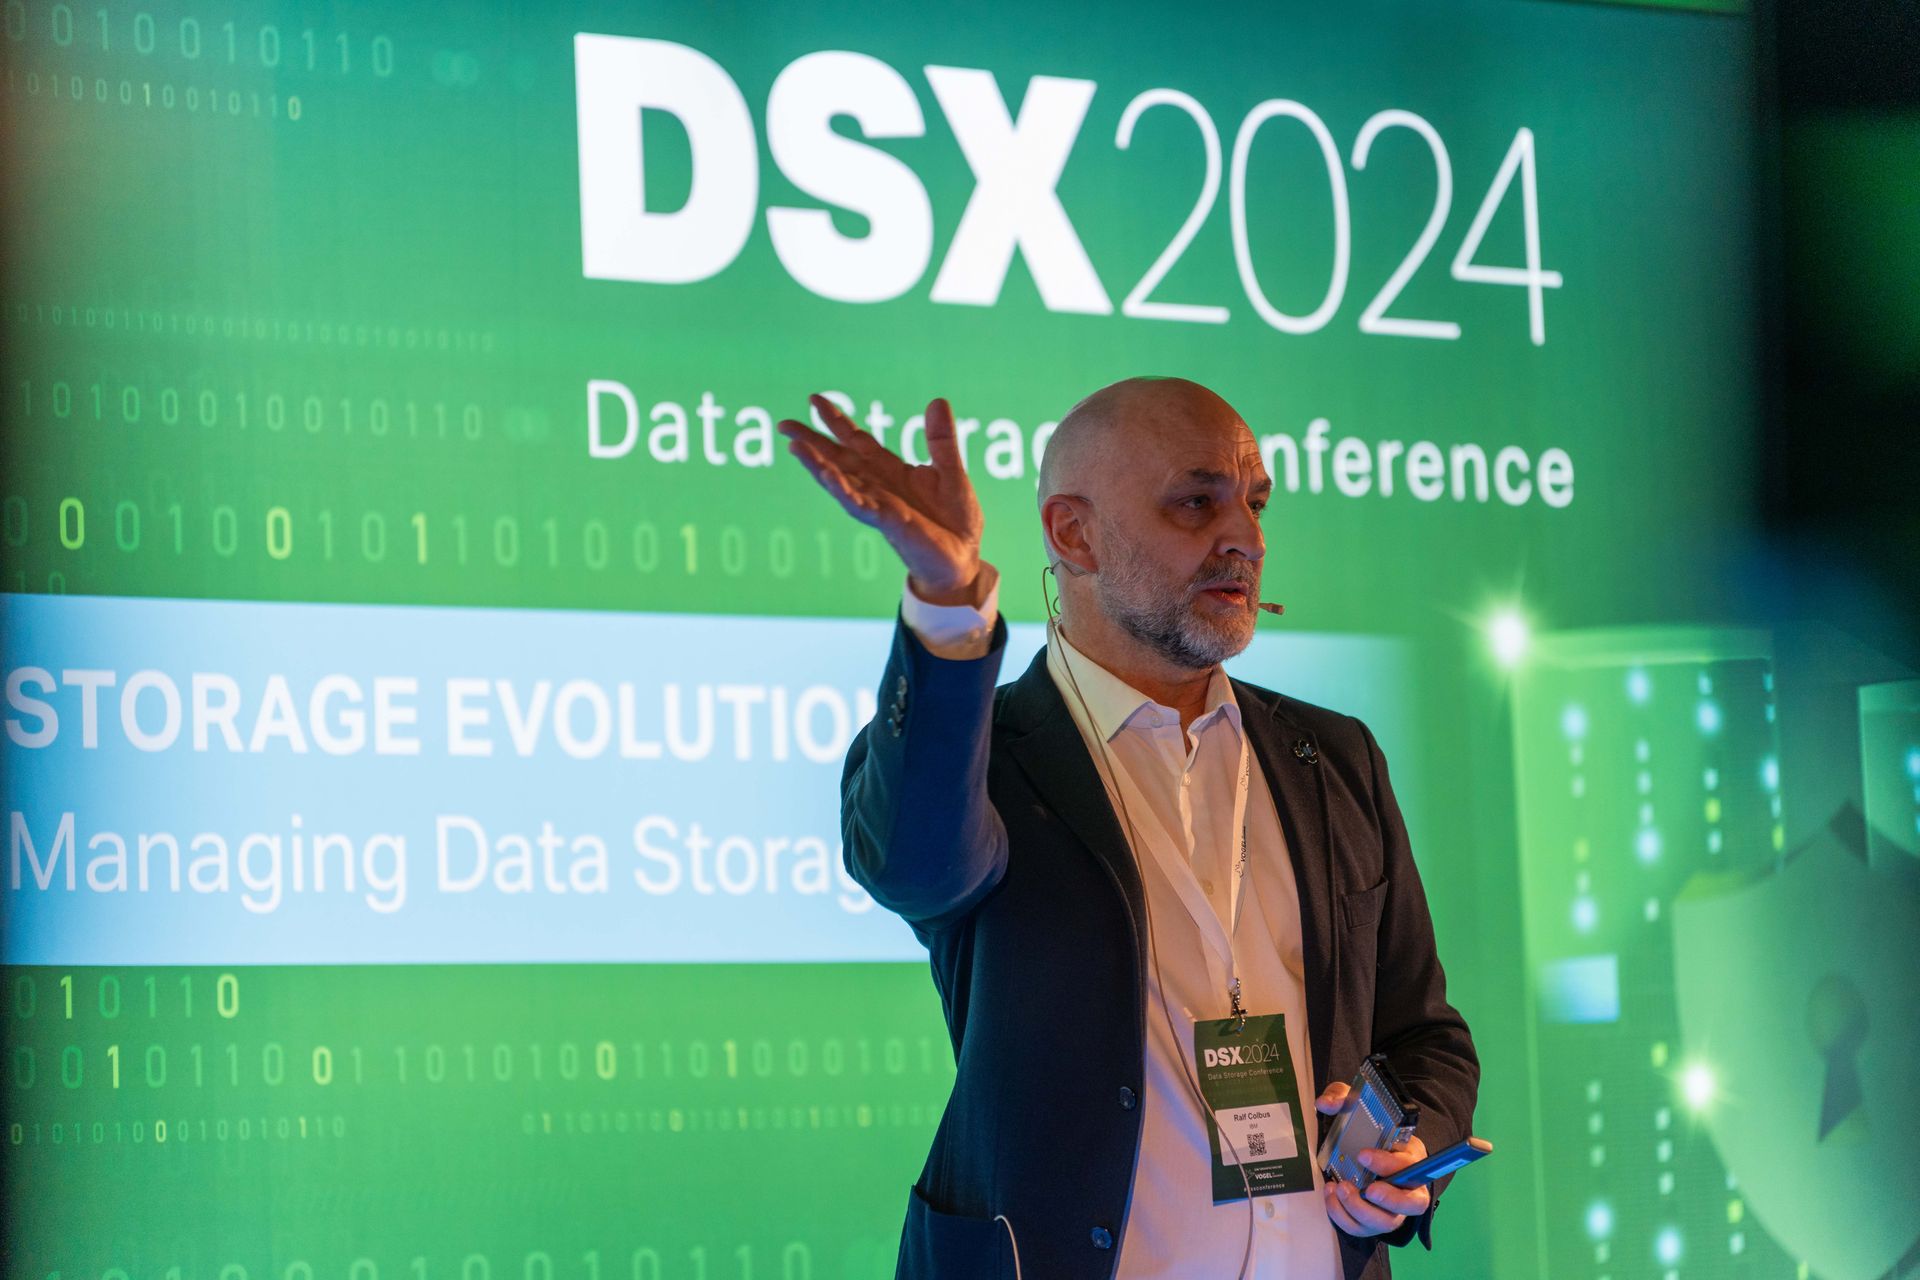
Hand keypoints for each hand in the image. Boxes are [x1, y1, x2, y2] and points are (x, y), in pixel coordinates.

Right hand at [777, 393, 984, 604]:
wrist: (964, 559)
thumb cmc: (954, 520)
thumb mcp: (952, 472)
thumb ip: (942, 441)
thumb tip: (937, 400)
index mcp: (891, 470)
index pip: (857, 441)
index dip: (836, 421)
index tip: (813, 399)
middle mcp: (878, 486)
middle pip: (838, 459)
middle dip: (812, 442)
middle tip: (784, 424)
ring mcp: (880, 504)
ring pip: (841, 482)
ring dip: (818, 465)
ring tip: (795, 447)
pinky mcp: (889, 522)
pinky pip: (861, 505)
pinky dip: (844, 491)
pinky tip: (827, 476)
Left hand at [1314, 1082, 1431, 1236]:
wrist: (1369, 1150)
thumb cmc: (1368, 1129)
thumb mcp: (1357, 1105)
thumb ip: (1343, 1098)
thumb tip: (1325, 1103)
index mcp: (1411, 1156)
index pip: (1411, 1164)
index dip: (1389, 1163)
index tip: (1363, 1155)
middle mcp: (1409, 1186)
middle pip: (1413, 1202)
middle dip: (1390, 1199)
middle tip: (1365, 1188)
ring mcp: (1393, 1208)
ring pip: (1389, 1222)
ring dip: (1363, 1210)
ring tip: (1341, 1190)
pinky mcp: (1374, 1219)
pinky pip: (1363, 1229)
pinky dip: (1345, 1218)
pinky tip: (1331, 1197)